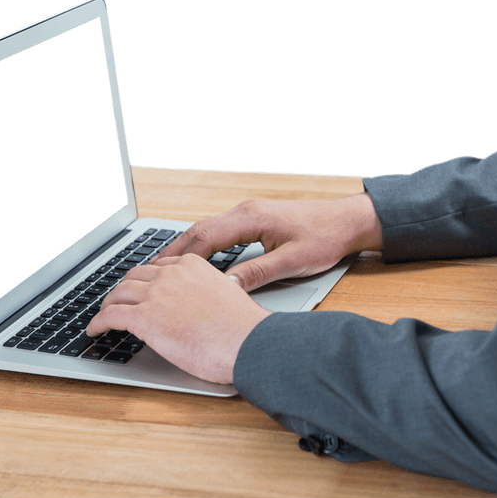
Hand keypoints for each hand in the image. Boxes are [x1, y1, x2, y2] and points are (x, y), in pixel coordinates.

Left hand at [86, 254, 270, 384]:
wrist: (246, 341)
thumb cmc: (242, 327)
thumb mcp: (226, 295)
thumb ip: (208, 292)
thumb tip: (203, 304)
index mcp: (191, 266)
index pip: (158, 266)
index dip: (145, 279)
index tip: (141, 288)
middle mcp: (170, 274)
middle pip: (134, 276)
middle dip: (124, 289)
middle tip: (119, 301)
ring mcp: (155, 294)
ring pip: (118, 294)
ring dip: (108, 305)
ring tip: (104, 315)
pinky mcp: (144, 318)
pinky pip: (111, 316)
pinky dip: (98, 322)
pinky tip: (95, 330)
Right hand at [152, 193, 383, 290]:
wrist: (347, 220)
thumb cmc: (325, 237)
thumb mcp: (292, 261)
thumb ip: (258, 273)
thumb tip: (227, 287)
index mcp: (251, 218)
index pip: (206, 238)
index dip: (182, 259)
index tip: (162, 276)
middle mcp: (245, 211)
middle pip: (199, 230)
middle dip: (173, 251)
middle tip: (149, 272)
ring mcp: (248, 213)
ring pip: (207, 229)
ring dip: (186, 247)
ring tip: (164, 268)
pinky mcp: (254, 218)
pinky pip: (219, 230)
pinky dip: (202, 244)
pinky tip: (195, 259)